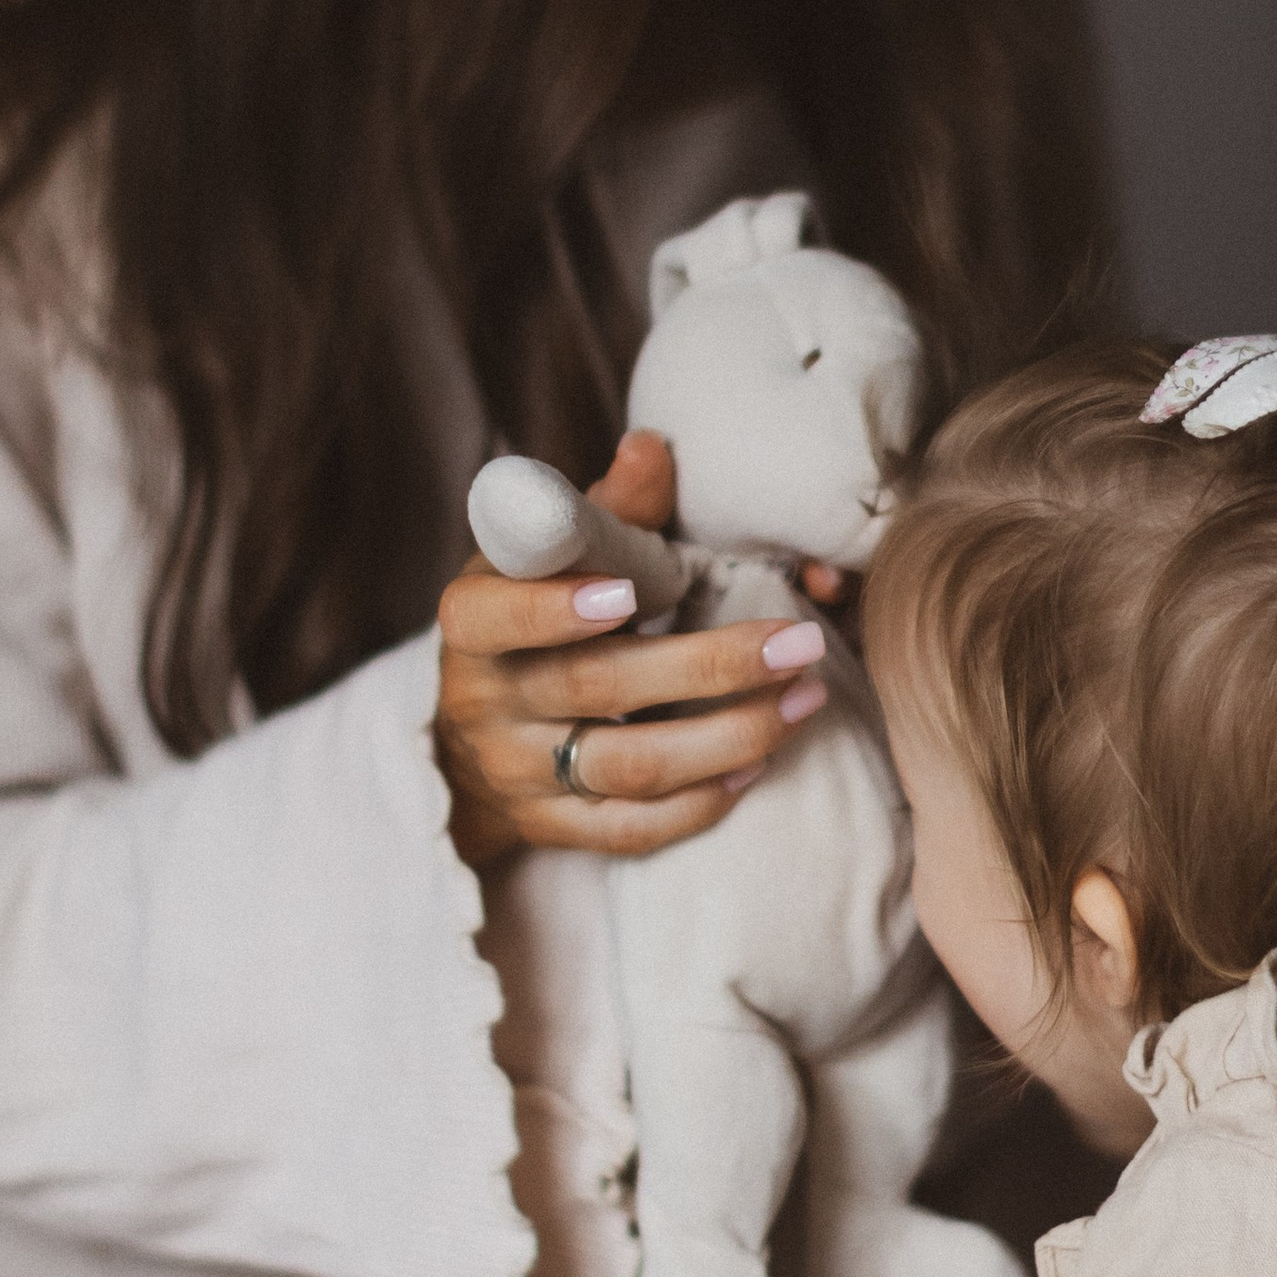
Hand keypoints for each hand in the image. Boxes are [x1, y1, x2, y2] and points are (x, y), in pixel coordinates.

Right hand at [434, 430, 835, 869]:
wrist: (472, 733)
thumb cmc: (526, 617)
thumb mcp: (542, 557)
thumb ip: (602, 509)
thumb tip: (654, 447)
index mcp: (473, 621)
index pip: (501, 617)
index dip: (556, 608)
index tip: (629, 593)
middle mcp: (485, 703)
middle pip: (598, 689)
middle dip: (708, 666)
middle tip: (796, 643)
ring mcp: (518, 774)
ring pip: (628, 768)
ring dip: (728, 737)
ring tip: (804, 700)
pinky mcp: (550, 829)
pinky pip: (630, 829)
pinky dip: (700, 804)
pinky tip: (760, 765)